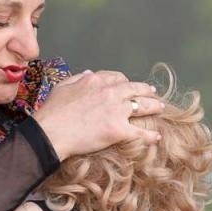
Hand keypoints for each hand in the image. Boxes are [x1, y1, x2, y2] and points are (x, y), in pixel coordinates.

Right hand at [33, 70, 163, 159]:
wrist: (50, 132)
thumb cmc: (52, 112)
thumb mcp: (62, 86)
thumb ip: (79, 78)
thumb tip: (91, 73)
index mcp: (96, 80)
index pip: (118, 78)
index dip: (126, 83)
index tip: (129, 86)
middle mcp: (109, 92)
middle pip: (135, 89)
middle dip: (146, 91)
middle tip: (153, 93)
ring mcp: (116, 111)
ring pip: (142, 106)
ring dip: (154, 107)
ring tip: (161, 108)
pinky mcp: (119, 130)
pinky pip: (141, 132)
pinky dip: (151, 135)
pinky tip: (158, 137)